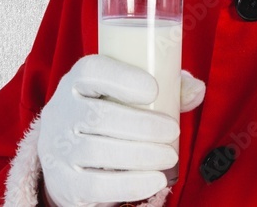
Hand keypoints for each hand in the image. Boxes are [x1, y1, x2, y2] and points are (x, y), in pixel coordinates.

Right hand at [38, 55, 204, 205]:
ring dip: (139, 155)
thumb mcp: (135, 92)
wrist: (73, 155)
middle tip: (173, 131)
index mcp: (78, 81)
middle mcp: (61, 112)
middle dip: (141, 125)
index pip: (92, 71)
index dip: (122, 78)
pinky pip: (93, 185)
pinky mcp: (64, 182)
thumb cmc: (115, 112)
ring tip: (169, 157)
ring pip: (95, 151)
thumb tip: (198, 90)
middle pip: (96, 116)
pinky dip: (128, 184)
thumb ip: (170, 87)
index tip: (154, 89)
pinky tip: (155, 181)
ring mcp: (58, 149)